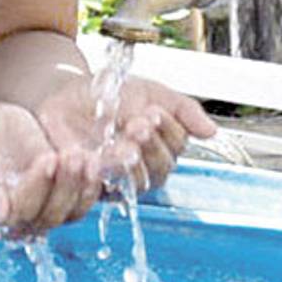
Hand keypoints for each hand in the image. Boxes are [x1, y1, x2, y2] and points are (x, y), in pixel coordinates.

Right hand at [0, 102, 92, 235]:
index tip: (47, 158)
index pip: (22, 212)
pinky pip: (82, 197)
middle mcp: (21, 219)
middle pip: (52, 215)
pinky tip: (94, 159)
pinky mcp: (60, 192)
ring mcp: (43, 207)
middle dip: (65, 186)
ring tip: (86, 156)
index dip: (37, 188)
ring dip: (82, 186)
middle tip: (72, 155)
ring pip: (71, 211)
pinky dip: (91, 182)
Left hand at [35, 75, 217, 213]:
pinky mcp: (93, 186)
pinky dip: (102, 172)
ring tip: (119, 138)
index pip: (175, 148)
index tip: (153, 111)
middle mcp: (144, 166)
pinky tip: (96, 155)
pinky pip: (104, 188)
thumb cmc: (112, 95)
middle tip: (137, 123)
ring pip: (137, 181)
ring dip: (130, 160)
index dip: (168, 132)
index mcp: (162, 145)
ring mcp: (120, 178)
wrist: (69, 94)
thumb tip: (212, 132)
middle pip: (160, 169)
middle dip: (151, 145)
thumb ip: (183, 110)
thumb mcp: (150, 92)